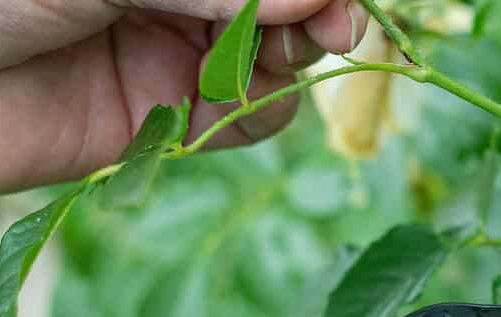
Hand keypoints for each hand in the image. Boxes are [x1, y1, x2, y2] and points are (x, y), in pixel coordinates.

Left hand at [0, 1, 367, 196]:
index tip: (336, 2)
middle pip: (283, 7)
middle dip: (314, 17)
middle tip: (329, 32)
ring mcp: (174, 52)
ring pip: (273, 61)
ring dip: (287, 65)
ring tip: (268, 66)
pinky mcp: (164, 120)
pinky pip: (240, 120)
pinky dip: (254, 115)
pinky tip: (230, 108)